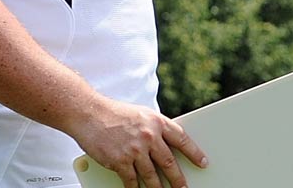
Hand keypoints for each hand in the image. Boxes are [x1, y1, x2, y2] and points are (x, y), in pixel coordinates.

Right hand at [70, 98, 207, 187]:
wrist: (88, 113)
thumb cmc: (113, 113)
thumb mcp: (140, 114)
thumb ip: (153, 129)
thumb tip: (165, 146)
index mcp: (156, 121)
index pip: (182, 139)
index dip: (194, 152)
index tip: (203, 162)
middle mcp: (149, 136)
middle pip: (169, 162)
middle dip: (178, 178)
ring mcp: (135, 149)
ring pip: (152, 175)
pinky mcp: (120, 160)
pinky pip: (131, 180)